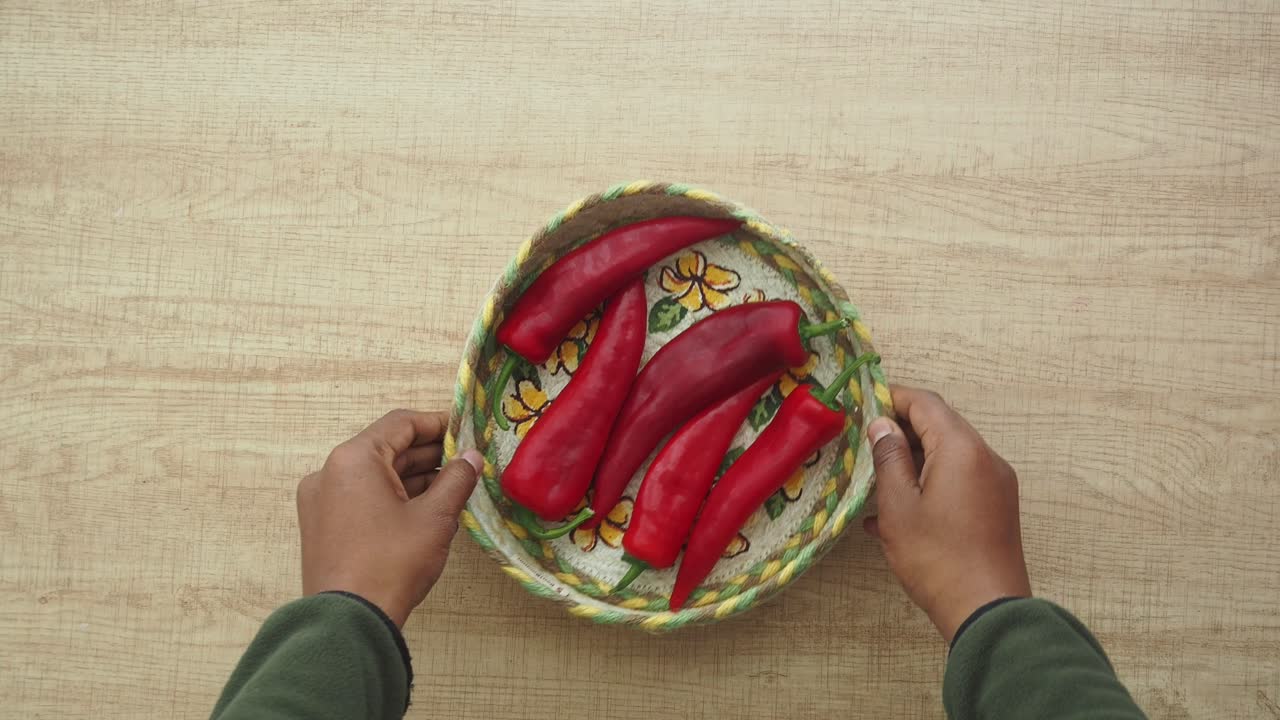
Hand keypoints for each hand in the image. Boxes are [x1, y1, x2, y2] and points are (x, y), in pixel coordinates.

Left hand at [296, 409, 483, 626]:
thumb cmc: (392, 562)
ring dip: (412, 477)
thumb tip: (471, 457)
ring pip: (374, 475)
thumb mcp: (435, 517)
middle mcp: (329, 472)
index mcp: (353, 459)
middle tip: (465, 462)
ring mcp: (320, 500)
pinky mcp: (321, 526)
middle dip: (427, 454)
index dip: (437, 424)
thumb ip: (457, 479)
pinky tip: (423, 509)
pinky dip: (391, 497)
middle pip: (386, 448)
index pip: (400, 423)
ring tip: (451, 488)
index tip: (465, 432)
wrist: (349, 621)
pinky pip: (361, 496)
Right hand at [863, 385, 1030, 642]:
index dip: (893, 398)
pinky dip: (932, 481)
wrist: (987, 611)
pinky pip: (961, 479)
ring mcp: (997, 483)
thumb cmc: (936, 557)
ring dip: (916, 457)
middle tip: (865, 441)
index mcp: (962, 449)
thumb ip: (889, 458)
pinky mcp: (998, 507)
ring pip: (951, 454)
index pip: (926, 403)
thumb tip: (882, 425)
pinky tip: (900, 508)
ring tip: (877, 476)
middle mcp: (987, 458)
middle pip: (941, 425)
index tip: (863, 406)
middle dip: (903, 428)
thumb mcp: (898, 506)